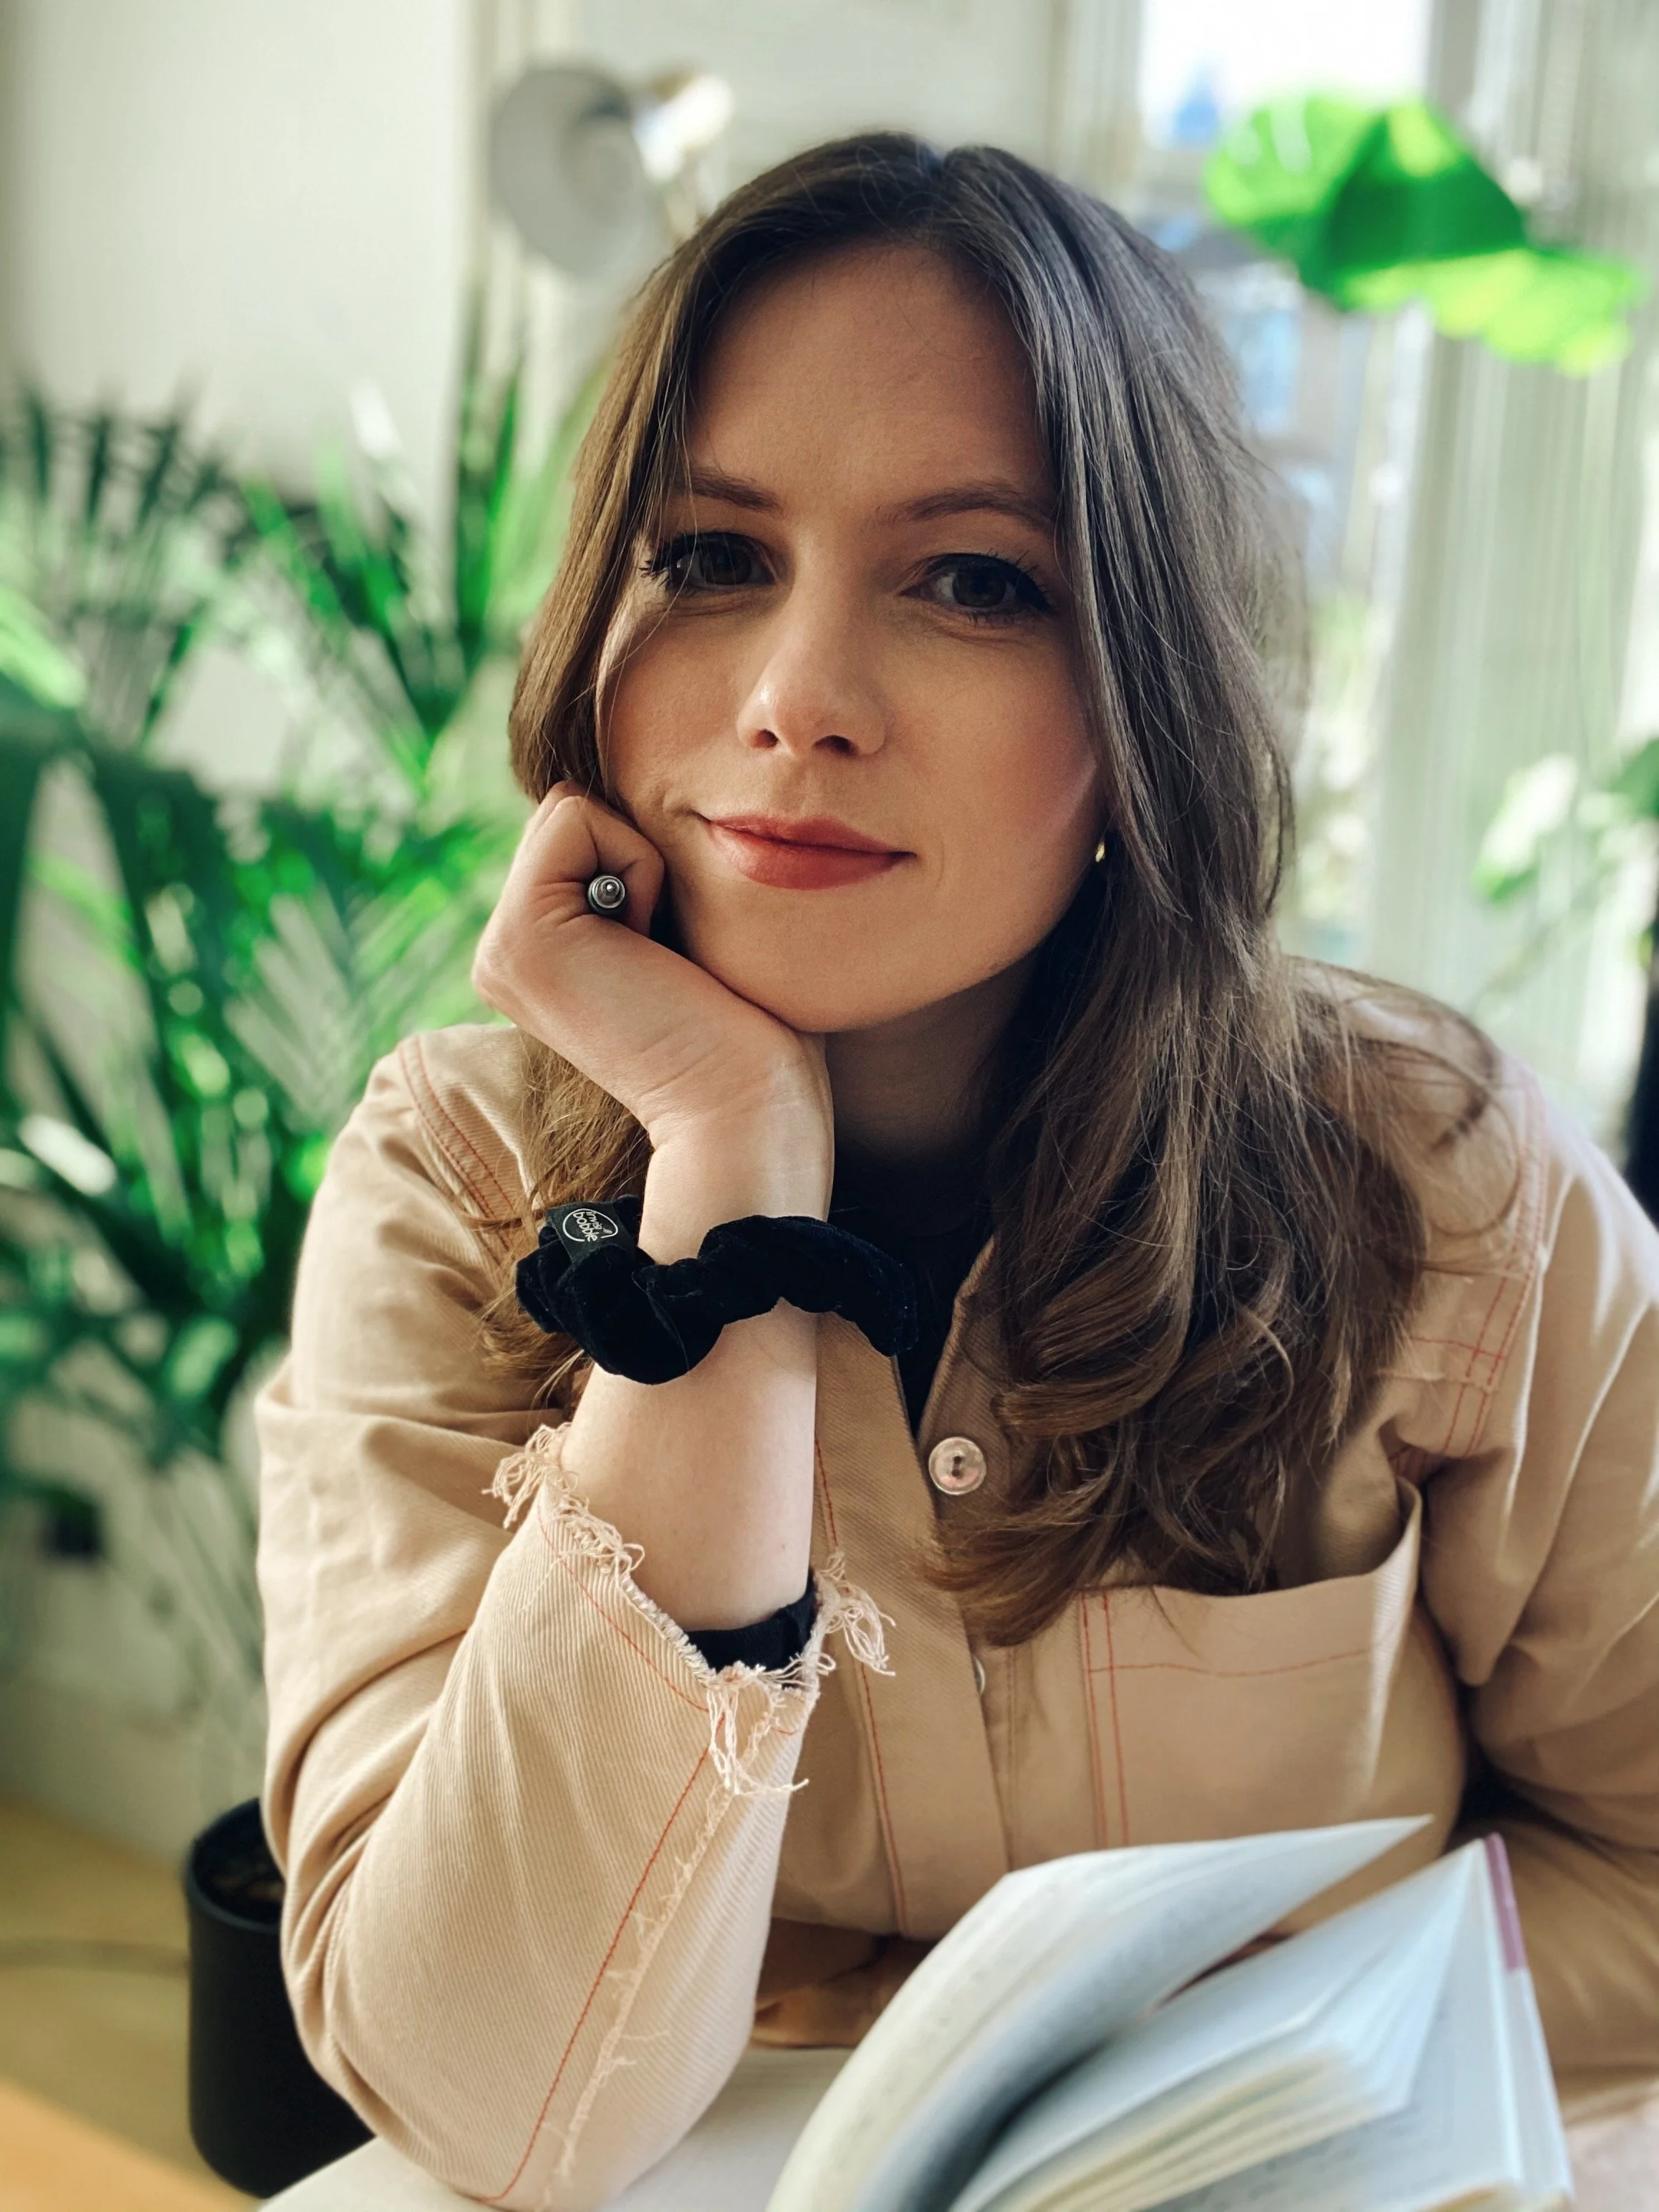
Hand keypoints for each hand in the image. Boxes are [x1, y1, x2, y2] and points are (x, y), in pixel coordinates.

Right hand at [472, 784, 830, 1152]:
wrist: (743, 1105)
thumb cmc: (748, 1029)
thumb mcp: (682, 933)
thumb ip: (642, 878)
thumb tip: (648, 803)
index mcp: (539, 953)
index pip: (578, 828)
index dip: (646, 859)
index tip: (672, 952)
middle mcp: (503, 951)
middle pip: (569, 811)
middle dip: (640, 855)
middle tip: (667, 954)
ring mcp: (500, 947)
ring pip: (570, 808)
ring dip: (643, 862)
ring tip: (657, 954)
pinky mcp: (519, 936)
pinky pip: (577, 818)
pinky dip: (639, 865)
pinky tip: (649, 947)